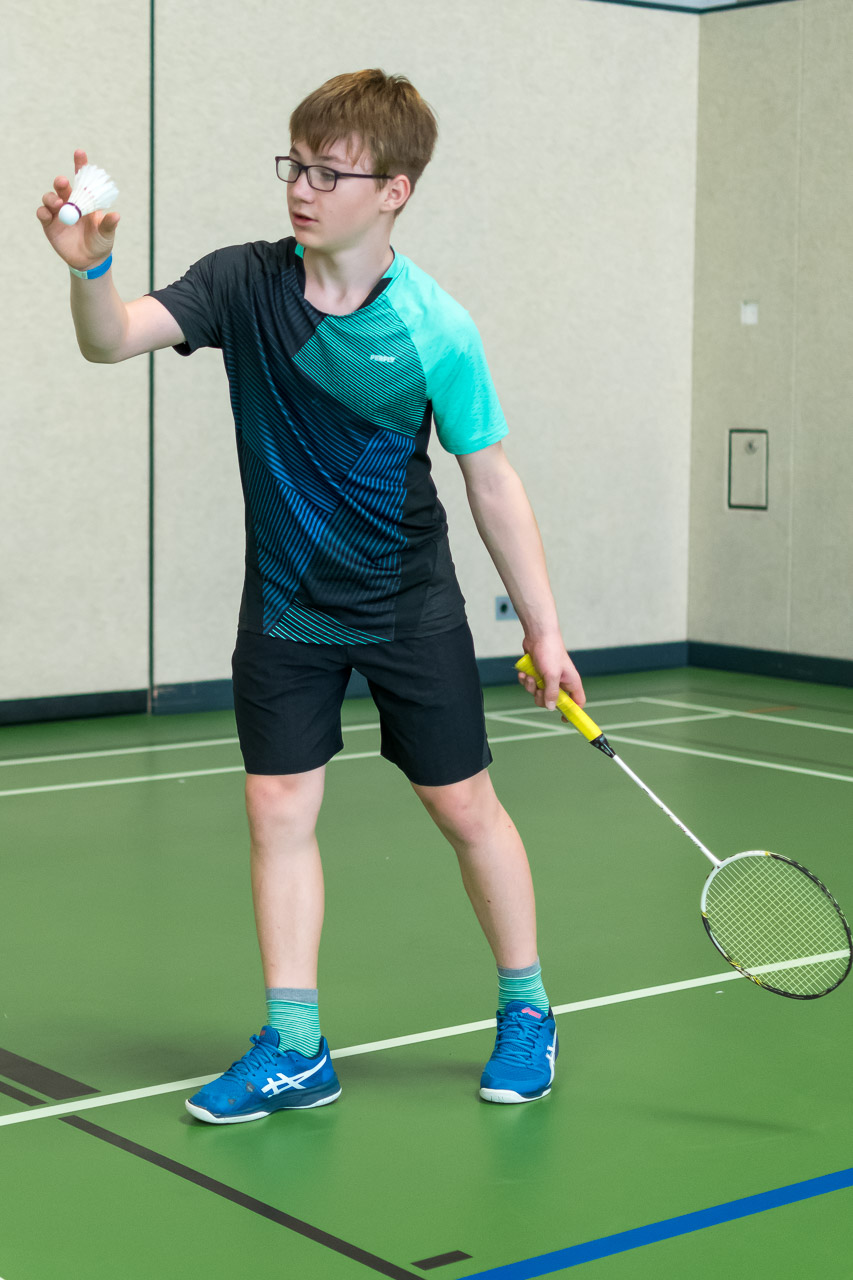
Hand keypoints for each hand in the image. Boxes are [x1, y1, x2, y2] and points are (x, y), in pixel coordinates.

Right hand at [36, 149, 118, 270]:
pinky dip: (43, 212)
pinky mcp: (49, 224)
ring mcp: (58, 213)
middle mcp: (70, 202)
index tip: (80, 152)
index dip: (80, 165)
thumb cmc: (100, 242)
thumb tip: (116, 215)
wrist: (90, 260)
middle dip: (61, 182)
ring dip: (52, 197)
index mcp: (85, 200)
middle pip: (62, 186)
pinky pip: (42, 214)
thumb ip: (109, 224)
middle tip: (64, 182)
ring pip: (49, 198)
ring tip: (59, 204)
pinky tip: (48, 214)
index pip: (81, 179)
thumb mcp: (107, 234)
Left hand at [517, 636, 585, 710]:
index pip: (577, 702)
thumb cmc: (550, 651)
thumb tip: (550, 708)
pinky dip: (526, 680)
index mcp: (571, 682)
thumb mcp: (552, 675)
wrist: (538, 634)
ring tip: (530, 675)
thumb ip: (552, 693)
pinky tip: (524, 672)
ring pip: (538, 693)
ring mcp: (548, 678)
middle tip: (538, 689)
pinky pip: (530, 685)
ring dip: (531, 687)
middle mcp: (561, 682)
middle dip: (541, 697)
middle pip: (552, 701)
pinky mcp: (537, 673)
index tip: (564, 720)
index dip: (573, 712)